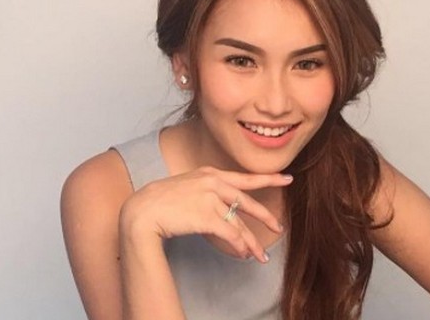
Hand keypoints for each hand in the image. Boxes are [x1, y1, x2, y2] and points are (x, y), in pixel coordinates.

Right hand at [119, 166, 291, 262]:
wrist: (142, 210)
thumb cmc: (159, 201)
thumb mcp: (186, 187)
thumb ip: (206, 192)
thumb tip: (222, 209)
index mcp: (210, 173)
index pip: (245, 177)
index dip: (268, 179)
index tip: (287, 178)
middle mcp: (213, 182)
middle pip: (248, 201)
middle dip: (265, 217)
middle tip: (278, 228)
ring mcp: (210, 198)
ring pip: (240, 223)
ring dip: (251, 242)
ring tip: (260, 255)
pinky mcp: (206, 216)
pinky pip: (231, 234)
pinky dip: (239, 246)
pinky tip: (243, 254)